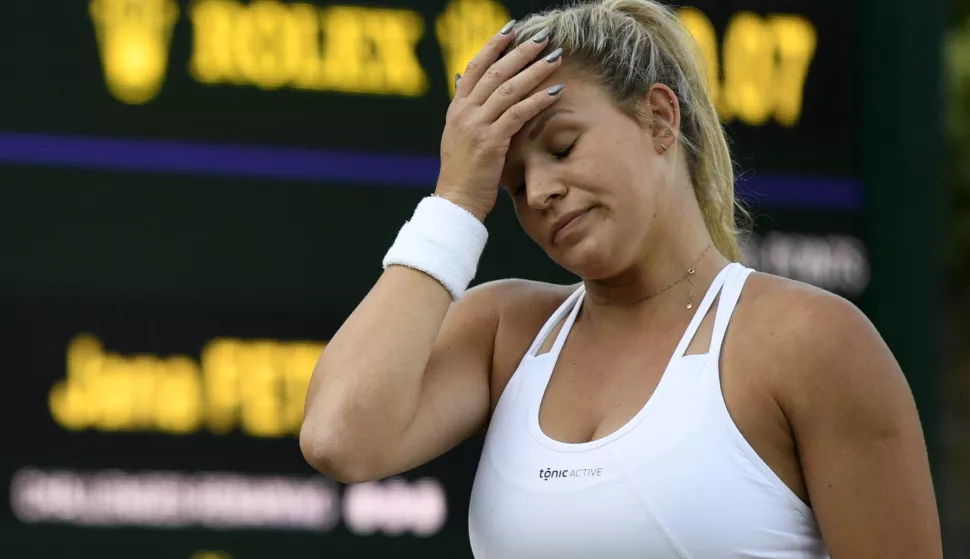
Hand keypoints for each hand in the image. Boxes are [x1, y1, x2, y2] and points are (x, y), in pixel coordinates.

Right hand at [435, 23, 564, 221]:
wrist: (456, 201)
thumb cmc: (464, 174)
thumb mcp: (460, 137)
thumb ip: (467, 112)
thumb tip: (465, 85)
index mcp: (457, 109)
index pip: (475, 67)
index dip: (493, 46)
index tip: (511, 30)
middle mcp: (464, 112)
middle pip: (495, 72)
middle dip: (521, 52)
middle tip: (543, 37)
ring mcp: (476, 126)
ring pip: (508, 89)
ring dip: (535, 70)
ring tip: (556, 57)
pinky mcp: (490, 142)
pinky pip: (517, 114)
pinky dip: (538, 100)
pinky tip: (556, 92)